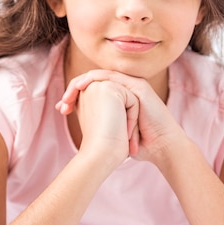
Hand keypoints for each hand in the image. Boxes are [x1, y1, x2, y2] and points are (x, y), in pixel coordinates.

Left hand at [57, 70, 187, 165]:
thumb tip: (84, 130)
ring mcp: (133, 85)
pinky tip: (83, 86)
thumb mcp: (115, 133)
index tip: (62, 110)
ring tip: (68, 96)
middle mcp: (126, 88)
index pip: (93, 89)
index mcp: (120, 97)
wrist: (161, 148)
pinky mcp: (138, 87)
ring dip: (81, 83)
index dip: (75, 96)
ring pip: (101, 76)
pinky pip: (113, 77)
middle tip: (62, 103)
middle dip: (74, 89)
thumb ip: (102, 126)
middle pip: (94, 80)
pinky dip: (96, 79)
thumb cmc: (139, 145)